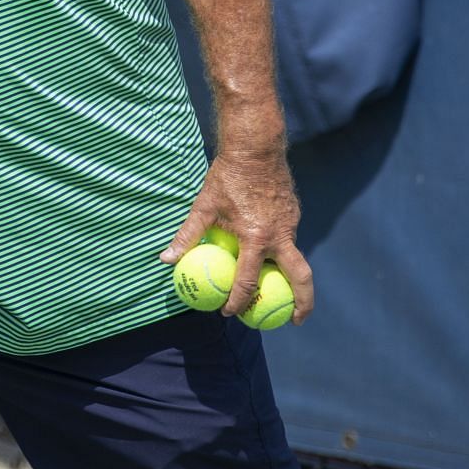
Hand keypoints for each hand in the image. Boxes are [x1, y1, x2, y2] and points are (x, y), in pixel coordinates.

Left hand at [159, 150, 312, 323]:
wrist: (256, 148)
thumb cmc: (226, 177)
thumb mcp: (203, 207)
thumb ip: (187, 235)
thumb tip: (166, 259)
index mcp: (256, 238)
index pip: (248, 281)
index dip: (238, 301)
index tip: (229, 312)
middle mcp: (279, 235)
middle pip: (300, 277)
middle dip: (302, 303)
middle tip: (293, 321)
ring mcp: (291, 225)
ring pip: (296, 259)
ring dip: (294, 279)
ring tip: (288, 297)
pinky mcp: (294, 215)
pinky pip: (290, 240)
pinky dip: (284, 254)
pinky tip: (272, 258)